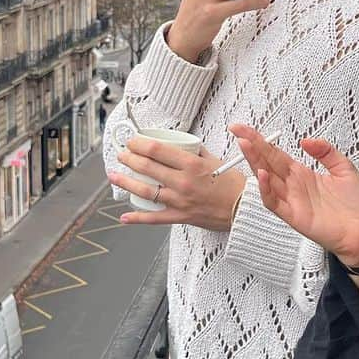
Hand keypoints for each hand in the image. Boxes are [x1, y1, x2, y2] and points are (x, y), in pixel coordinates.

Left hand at [108, 136, 243, 229]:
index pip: (157, 150)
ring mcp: (179, 200)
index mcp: (191, 164)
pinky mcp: (181, 216)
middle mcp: (182, 182)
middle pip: (147, 167)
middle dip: (129, 158)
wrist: (244, 209)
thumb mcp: (215, 160)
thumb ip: (196, 152)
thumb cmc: (233, 184)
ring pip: (145, 190)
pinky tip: (124, 216)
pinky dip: (138, 218)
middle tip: (122, 154)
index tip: (132, 140)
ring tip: (114, 175)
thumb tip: (183, 145)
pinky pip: (155, 218)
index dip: (139, 143)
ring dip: (126, 182)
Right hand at [228, 126, 358, 266]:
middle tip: (238, 130)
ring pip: (266, 179)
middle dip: (252, 146)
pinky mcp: (294, 216)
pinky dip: (265, 190)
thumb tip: (306, 141)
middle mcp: (294, 186)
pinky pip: (274, 203)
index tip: (245, 129)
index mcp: (303, 175)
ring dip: (254, 162)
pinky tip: (262, 175)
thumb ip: (326, 152)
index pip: (276, 154)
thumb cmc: (358, 207)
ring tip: (246, 145)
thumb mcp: (345, 170)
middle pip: (267, 162)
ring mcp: (292, 201)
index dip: (261, 141)